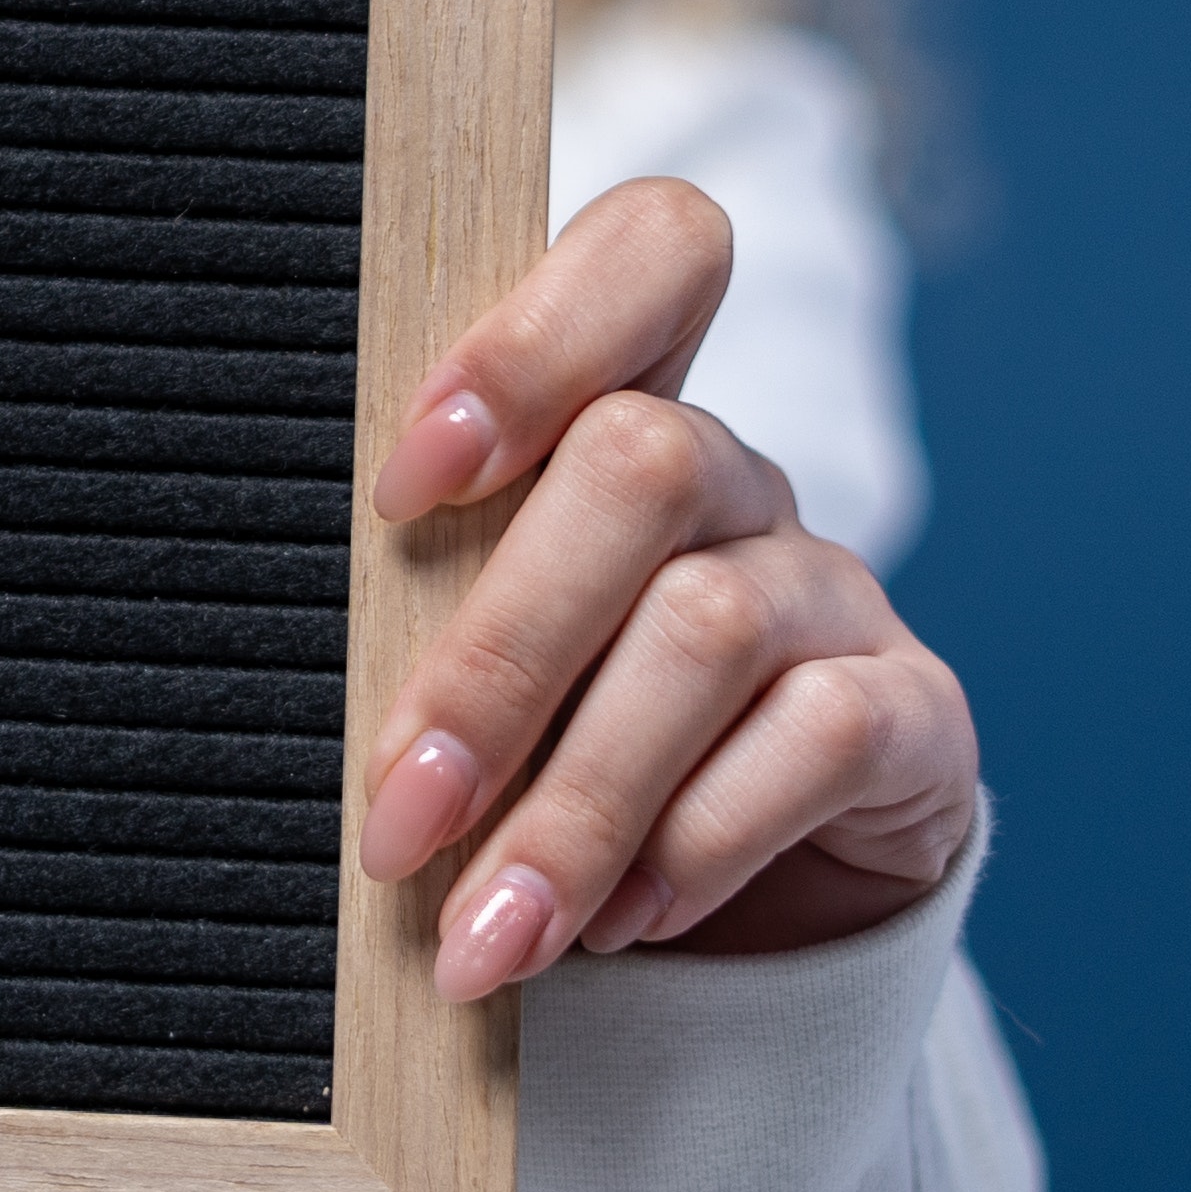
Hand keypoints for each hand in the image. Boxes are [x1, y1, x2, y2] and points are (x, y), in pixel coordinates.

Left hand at [351, 179, 979, 996]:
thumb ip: (412, 630)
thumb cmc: (542, 772)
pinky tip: (623, 924)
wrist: (739, 937)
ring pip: (709, 627)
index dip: (531, 341)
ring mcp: (833, 590)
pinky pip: (820, 737)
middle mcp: (736, 482)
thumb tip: (274, 682)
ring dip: (576, 800)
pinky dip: (698, 841)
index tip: (404, 485)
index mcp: (614, 425)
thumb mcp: (470, 687)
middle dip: (499, 657)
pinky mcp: (916, 716)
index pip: (649, 254)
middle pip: (643, 462)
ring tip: (486, 934)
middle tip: (399, 818)